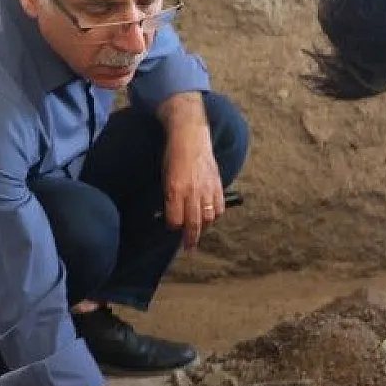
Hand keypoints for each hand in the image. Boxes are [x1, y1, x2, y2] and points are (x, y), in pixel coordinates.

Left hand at [160, 101, 224, 250]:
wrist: (191, 137)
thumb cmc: (174, 156)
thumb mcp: (166, 178)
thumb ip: (170, 197)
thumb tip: (172, 215)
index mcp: (175, 190)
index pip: (175, 220)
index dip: (174, 228)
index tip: (173, 230)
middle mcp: (192, 192)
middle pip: (193, 223)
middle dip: (190, 238)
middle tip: (188, 247)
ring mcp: (207, 189)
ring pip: (208, 218)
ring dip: (204, 228)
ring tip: (199, 233)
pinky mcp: (217, 185)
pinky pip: (219, 207)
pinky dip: (215, 215)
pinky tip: (211, 217)